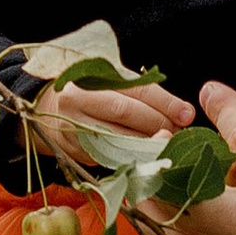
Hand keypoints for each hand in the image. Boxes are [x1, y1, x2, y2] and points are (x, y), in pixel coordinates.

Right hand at [33, 80, 193, 150]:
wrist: (47, 110)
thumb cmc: (92, 93)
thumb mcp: (111, 81)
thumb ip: (141, 92)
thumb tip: (182, 112)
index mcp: (90, 75)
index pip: (135, 88)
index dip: (164, 102)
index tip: (187, 114)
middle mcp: (77, 99)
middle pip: (126, 112)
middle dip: (158, 123)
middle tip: (181, 133)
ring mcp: (71, 126)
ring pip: (117, 138)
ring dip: (149, 144)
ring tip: (169, 145)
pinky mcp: (74, 150)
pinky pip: (109, 157)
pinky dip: (133, 159)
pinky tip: (149, 159)